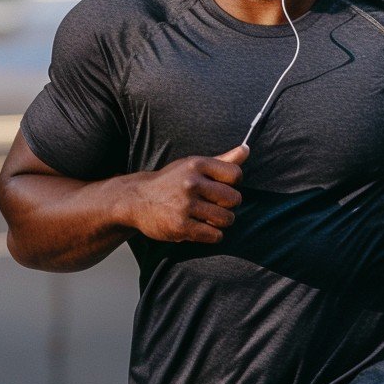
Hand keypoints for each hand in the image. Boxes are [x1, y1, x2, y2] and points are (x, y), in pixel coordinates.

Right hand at [126, 146, 248, 243]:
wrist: (137, 199)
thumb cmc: (170, 182)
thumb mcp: (192, 165)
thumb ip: (221, 159)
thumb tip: (247, 149)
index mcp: (196, 164)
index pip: (235, 174)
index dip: (233, 184)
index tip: (221, 187)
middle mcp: (191, 182)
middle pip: (234, 198)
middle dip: (228, 205)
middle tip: (216, 205)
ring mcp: (185, 204)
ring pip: (225, 218)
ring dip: (220, 222)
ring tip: (208, 217)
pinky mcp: (180, 225)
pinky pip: (213, 234)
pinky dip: (212, 234)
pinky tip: (200, 228)